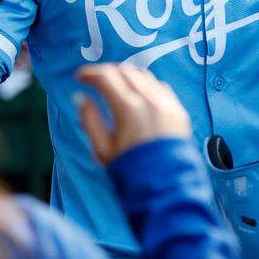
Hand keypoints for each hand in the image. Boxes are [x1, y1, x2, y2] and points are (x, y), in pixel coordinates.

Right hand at [75, 64, 191, 165]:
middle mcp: (150, 101)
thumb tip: (80, 98)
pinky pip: (161, 86)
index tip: (79, 77)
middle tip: (95, 80)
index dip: (89, 73)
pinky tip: (139, 94)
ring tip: (116, 86)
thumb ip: (89, 120)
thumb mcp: (102, 149)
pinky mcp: (178, 111)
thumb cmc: (131, 171)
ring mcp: (166, 104)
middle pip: (124, 70)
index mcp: (128, 109)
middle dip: (106, 71)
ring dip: (126, 75)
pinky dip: (146, 84)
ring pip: (144, 75)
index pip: (106, 77)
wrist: (166, 188)